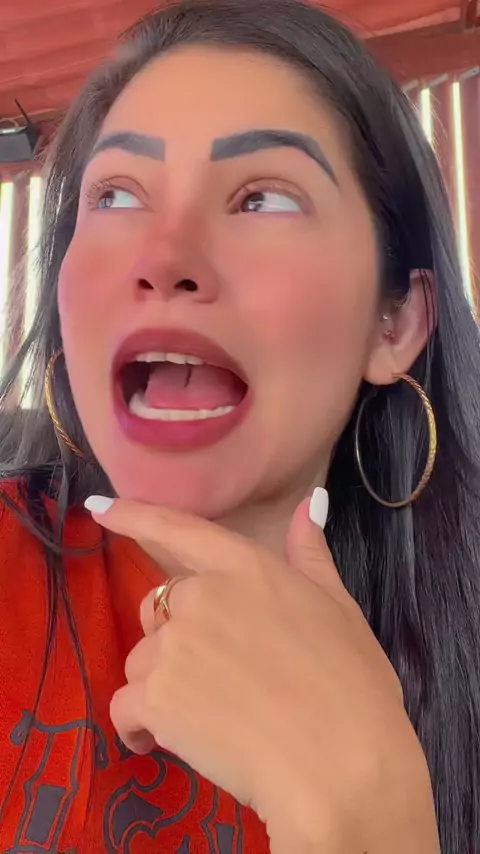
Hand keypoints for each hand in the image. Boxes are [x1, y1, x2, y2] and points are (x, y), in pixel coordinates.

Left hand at [86, 492, 439, 853]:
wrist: (340, 762)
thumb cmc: (352, 684)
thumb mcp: (338, 608)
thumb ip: (310, 555)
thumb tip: (310, 504)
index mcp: (244, 568)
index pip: (179, 530)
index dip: (134, 515)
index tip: (98, 509)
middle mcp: (200, 596)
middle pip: (160, 609)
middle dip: (177, 640)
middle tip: (219, 679)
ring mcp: (174, 646)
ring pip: (144, 661)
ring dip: (163, 686)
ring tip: (209, 720)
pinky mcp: (155, 697)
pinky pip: (125, 706)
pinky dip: (137, 726)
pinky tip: (161, 744)